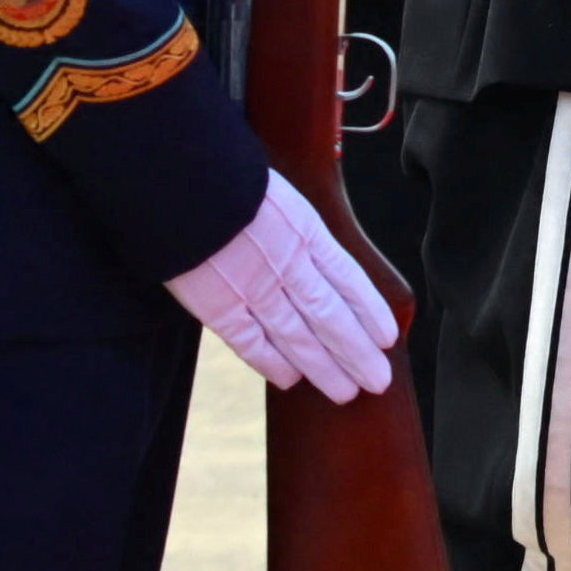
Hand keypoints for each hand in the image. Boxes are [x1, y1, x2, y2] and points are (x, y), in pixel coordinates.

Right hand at [162, 170, 398, 401]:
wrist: (183, 182)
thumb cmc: (227, 178)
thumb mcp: (278, 195)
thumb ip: (294, 226)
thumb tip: (307, 247)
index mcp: (307, 233)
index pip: (349, 280)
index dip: (370, 312)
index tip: (387, 338)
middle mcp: (288, 265)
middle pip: (331, 317)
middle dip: (356, 353)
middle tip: (377, 381)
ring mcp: (254, 289)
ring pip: (298, 338)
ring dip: (324, 368)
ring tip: (346, 392)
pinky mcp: (219, 306)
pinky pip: (252, 342)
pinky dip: (273, 363)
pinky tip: (292, 380)